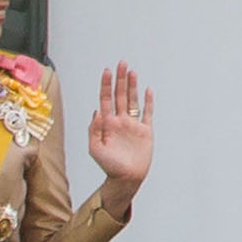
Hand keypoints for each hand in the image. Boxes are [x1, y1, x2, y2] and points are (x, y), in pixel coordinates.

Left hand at [87, 61, 153, 216]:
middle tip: (121, 63)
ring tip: (131, 71)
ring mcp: (133, 124)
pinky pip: (148, 112)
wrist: (126, 177)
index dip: (105, 85)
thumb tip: (96, 111)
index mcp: (106, 124)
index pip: (106, 99)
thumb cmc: (108, 166)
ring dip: (132, 85)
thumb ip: (94, 130)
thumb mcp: (94, 148)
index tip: (106, 71)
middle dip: (120, 79)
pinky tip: (147, 90)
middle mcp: (119, 121)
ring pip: (133, 100)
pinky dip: (148, 101)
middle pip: (120, 95)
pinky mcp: (145, 130)